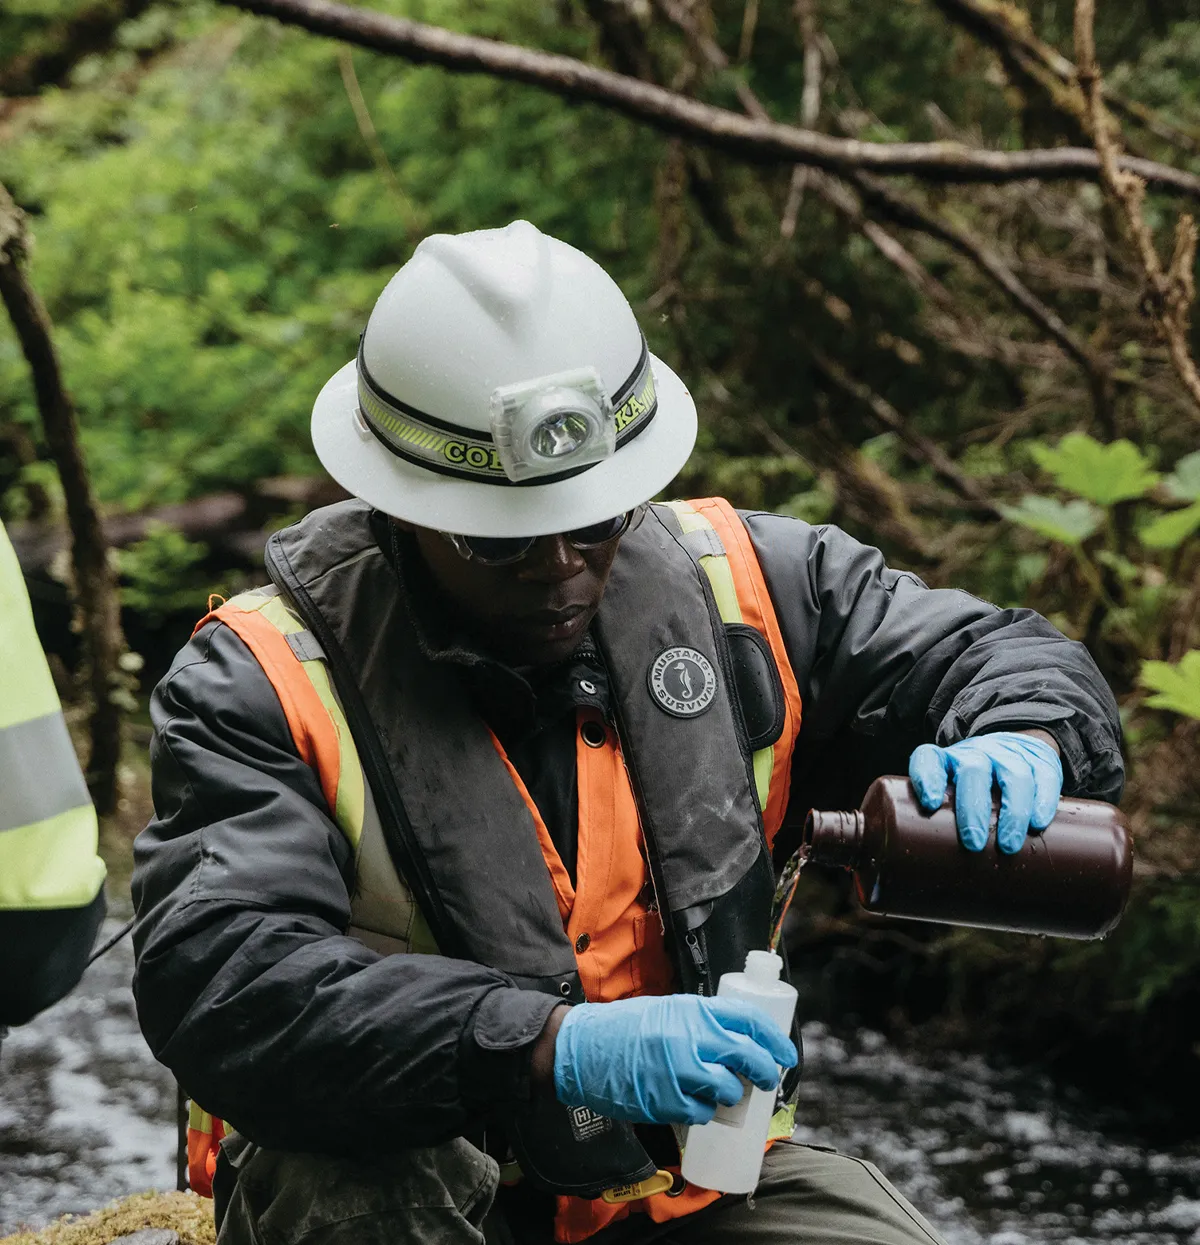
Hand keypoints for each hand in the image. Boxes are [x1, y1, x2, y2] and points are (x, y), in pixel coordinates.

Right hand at [552, 993, 796, 1126]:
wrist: (583, 1047)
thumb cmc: (626, 1028)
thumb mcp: (669, 1010)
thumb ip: (702, 1022)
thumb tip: (740, 1041)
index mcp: (693, 1010)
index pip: (748, 1020)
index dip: (774, 1039)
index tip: (786, 1054)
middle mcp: (689, 1037)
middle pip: (746, 1057)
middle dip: (764, 1072)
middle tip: (766, 1080)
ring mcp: (678, 1070)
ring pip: (728, 1091)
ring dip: (732, 1097)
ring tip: (722, 1093)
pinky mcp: (665, 1100)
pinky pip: (701, 1113)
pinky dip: (703, 1113)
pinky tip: (694, 1104)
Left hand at [908, 731, 1062, 854]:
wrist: (1016, 750)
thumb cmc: (975, 787)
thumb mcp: (953, 795)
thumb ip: (942, 822)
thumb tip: (933, 870)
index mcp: (947, 761)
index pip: (928, 758)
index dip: (927, 778)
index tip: (931, 803)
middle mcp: (976, 754)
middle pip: (973, 772)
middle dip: (972, 808)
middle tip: (973, 843)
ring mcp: (1009, 756)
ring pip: (1013, 776)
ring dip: (1011, 812)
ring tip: (1008, 845)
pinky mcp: (1040, 762)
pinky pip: (1044, 777)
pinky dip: (1042, 801)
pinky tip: (1038, 823)